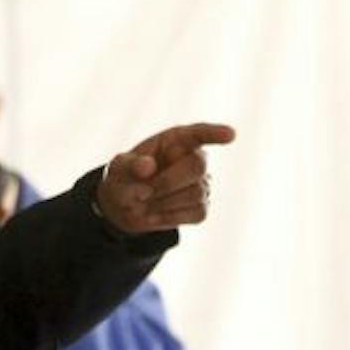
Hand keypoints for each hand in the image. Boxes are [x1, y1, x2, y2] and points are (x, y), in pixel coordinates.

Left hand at [95, 123, 236, 233]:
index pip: (200, 133)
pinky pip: (196, 213)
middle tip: (143, 191)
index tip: (230, 135)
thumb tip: (148, 167)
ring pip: (196, 193)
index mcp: (176, 140)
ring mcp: (201, 184)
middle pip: (198, 166)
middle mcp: (194, 158)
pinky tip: (153, 214)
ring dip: (164, 202)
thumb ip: (130, 165)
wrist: (124, 207)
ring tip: (144, 202)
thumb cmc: (125, 178)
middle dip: (168, 181)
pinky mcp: (201, 207)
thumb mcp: (119, 168)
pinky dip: (170, 217)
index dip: (215, 133)